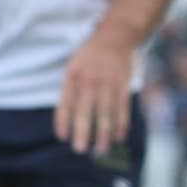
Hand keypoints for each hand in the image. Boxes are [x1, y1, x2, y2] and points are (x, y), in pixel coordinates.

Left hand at [56, 23, 138, 156]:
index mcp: (72, 77)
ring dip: (104, 134)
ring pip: (105, 114)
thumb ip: (71, 90)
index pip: (65, 104)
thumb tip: (69, 119)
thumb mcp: (74, 67)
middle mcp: (89, 81)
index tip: (63, 138)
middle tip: (80, 150)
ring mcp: (107, 83)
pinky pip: (122, 108)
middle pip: (85, 112)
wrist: (115, 36)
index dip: (63, 123)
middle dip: (82, 133)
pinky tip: (119, 137)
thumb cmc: (91, 56)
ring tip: (102, 149)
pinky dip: (121, 124)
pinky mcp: (123, 85)